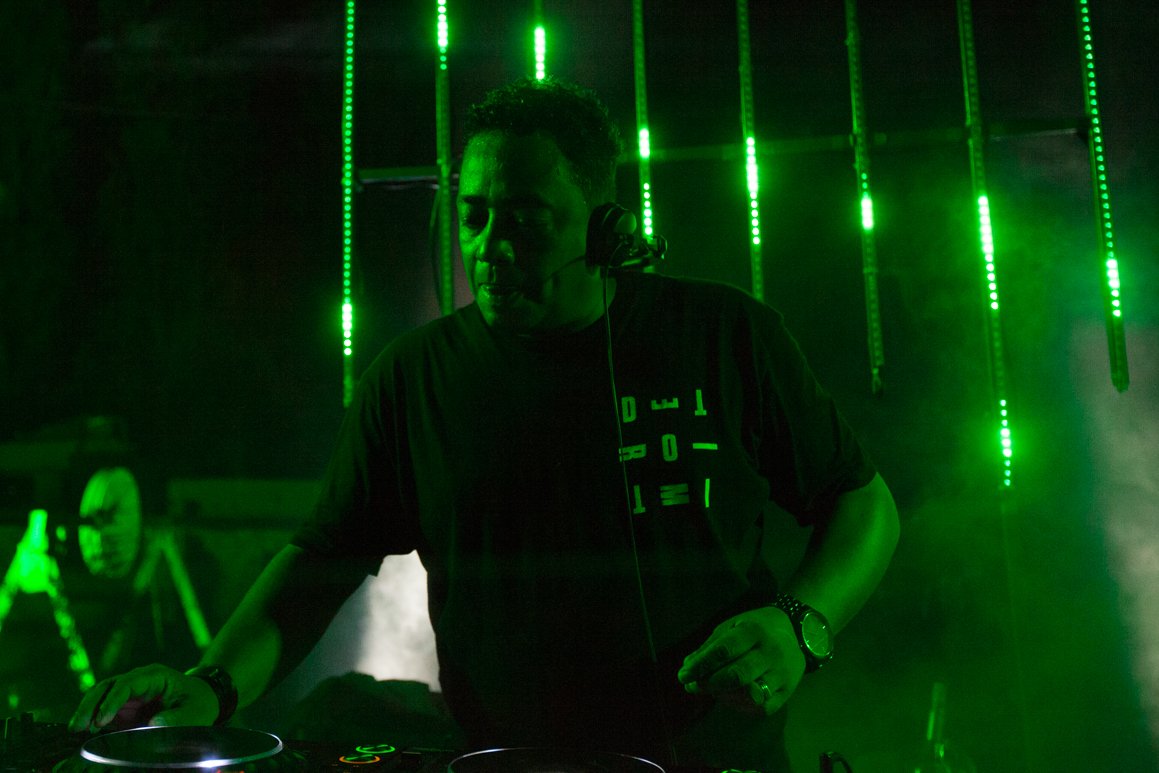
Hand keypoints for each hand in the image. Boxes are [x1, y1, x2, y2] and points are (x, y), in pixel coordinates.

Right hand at [68, 664, 218, 732]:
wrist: (201, 700)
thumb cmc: (199, 703)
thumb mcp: (195, 712)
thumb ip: (177, 718)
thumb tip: (153, 724)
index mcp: (155, 676)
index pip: (127, 684)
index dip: (112, 701)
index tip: (101, 720)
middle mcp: (138, 681)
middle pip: (107, 687)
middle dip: (90, 705)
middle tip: (77, 726)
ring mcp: (129, 694)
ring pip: (100, 697)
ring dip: (87, 711)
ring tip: (75, 730)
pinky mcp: (125, 708)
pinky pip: (104, 711)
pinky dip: (92, 721)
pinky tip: (83, 734)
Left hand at [676, 606, 804, 715]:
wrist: (794, 631)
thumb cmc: (754, 628)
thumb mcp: (731, 627)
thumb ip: (709, 647)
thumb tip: (687, 667)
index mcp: (754, 630)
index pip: (724, 650)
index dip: (701, 665)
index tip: (683, 675)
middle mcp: (771, 651)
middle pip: (738, 675)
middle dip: (711, 683)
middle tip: (694, 685)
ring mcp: (783, 673)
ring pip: (752, 694)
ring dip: (725, 696)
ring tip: (712, 691)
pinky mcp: (789, 690)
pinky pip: (764, 707)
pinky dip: (743, 707)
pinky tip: (730, 699)